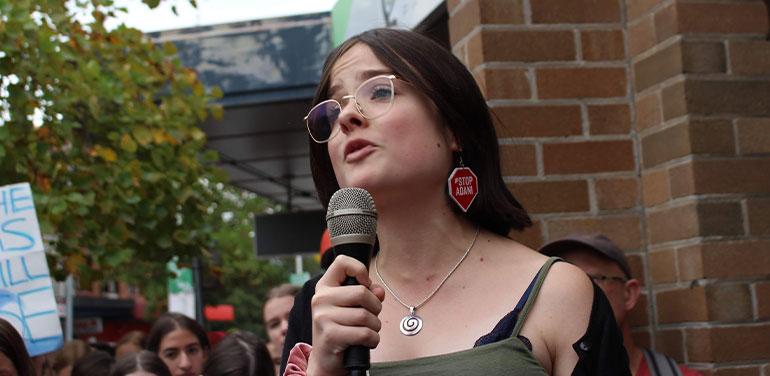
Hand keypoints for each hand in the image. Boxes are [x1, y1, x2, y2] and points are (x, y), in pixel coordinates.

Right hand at [307, 255, 384, 375]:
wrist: (326, 359)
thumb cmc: (341, 328)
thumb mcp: (352, 307)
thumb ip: (368, 294)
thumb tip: (378, 291)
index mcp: (324, 287)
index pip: (342, 262)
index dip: (360, 269)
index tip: (365, 285)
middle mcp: (320, 299)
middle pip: (362, 293)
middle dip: (375, 307)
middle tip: (371, 316)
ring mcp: (323, 317)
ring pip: (366, 316)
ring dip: (375, 326)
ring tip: (367, 330)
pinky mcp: (330, 335)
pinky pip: (365, 333)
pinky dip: (373, 339)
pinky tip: (366, 342)